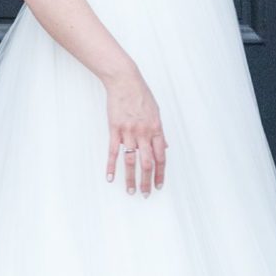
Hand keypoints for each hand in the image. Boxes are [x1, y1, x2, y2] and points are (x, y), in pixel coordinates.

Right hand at [105, 68, 167, 194]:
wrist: (125, 81)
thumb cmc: (141, 95)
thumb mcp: (156, 112)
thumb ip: (159, 132)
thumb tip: (165, 146)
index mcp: (156, 129)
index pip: (160, 157)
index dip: (160, 173)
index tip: (159, 185)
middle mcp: (144, 132)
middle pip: (147, 163)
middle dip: (147, 181)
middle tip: (145, 194)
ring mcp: (129, 131)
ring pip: (131, 160)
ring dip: (131, 178)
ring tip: (131, 191)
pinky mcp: (115, 129)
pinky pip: (113, 151)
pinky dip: (111, 166)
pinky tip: (110, 177)